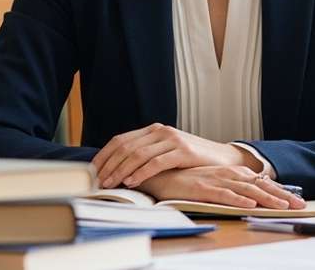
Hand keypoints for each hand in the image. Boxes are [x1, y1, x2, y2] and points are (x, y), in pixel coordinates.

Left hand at [93, 123, 252, 187]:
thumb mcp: (166, 152)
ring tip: (111, 184)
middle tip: (98, 182)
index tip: (92, 172)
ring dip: (121, 170)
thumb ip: (146, 154)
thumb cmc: (191, 159)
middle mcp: (161, 131)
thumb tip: (115, 170)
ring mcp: (173, 139)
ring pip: (138, 154)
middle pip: (126, 146)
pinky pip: (157, 162)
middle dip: (109, 165)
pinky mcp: (183, 151)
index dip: (104, 156)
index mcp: (154, 129)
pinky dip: (141, 172)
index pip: (120, 140)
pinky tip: (132, 181)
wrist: (222, 158)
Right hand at [138, 166, 305, 209]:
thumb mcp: (218, 183)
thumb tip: (257, 198)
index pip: (265, 184)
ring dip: (267, 199)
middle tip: (300, 206)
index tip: (300, 202)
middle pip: (262, 187)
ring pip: (247, 191)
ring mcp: (218, 181)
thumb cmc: (191, 180)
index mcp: (236, 174)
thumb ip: (237, 189)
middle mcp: (231, 175)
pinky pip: (224, 195)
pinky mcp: (203, 188)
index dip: (283, 193)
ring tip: (283, 207)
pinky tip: (250, 206)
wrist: (164, 173)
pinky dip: (238, 200)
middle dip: (283, 197)